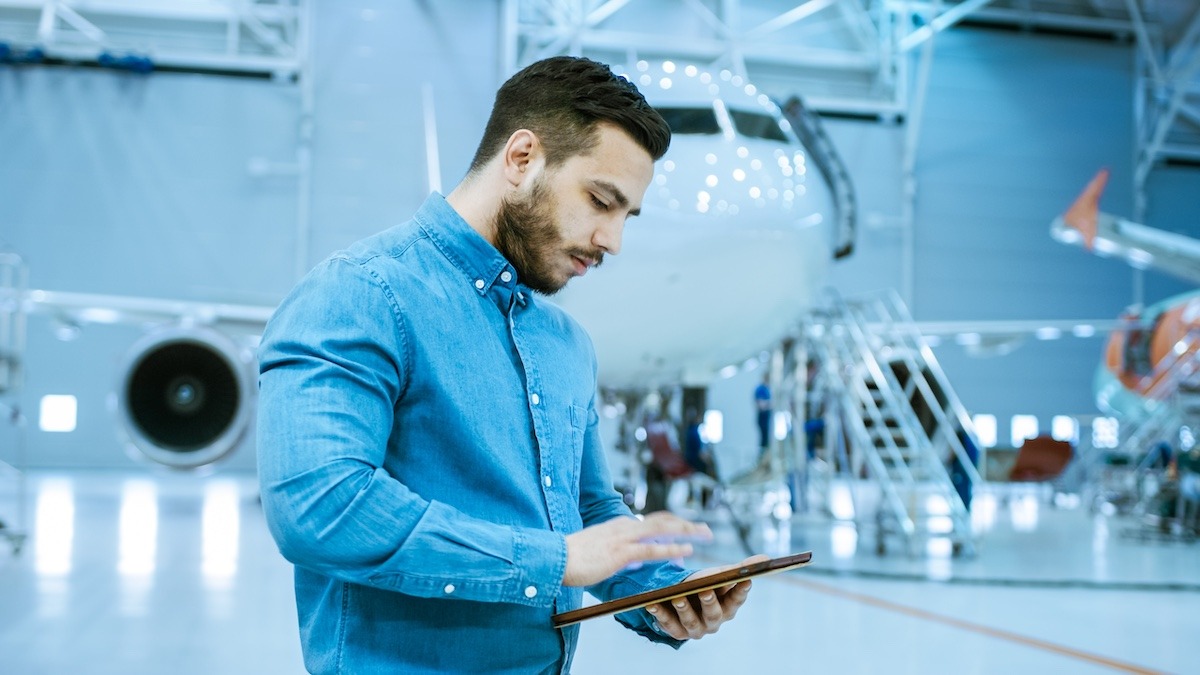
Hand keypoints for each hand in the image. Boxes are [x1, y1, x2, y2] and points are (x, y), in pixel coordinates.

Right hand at [562, 512, 711, 586]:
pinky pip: (652, 549)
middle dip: (686, 524)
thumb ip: (620, 552)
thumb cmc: (573, 558)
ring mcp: (624, 538)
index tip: (688, 531)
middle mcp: (624, 527)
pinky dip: (672, 549)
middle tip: (706, 530)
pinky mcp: (621, 553)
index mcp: (619, 525)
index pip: (652, 522)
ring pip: (663, 529)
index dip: (673, 526)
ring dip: (686, 532)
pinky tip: (686, 551)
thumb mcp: (600, 551)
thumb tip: (634, 559)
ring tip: (704, 535)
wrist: (555, 558)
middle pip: (663, 520)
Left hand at [644, 554, 768, 639]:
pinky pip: (668, 624)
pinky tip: (653, 603)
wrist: (682, 601)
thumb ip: (740, 568)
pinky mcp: (676, 632)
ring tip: (677, 596)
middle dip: (710, 602)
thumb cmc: (706, 586)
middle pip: (714, 614)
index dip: (741, 591)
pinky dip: (660, 613)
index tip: (745, 579)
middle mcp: (713, 622)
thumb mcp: (721, 576)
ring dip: (684, 609)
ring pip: (691, 621)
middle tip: (705, 590)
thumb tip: (766, 558)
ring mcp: (695, 629)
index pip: (737, 600)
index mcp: (728, 607)